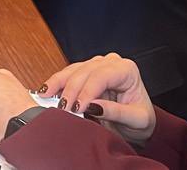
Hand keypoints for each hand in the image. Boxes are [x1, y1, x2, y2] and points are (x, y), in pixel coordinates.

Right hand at [39, 53, 156, 143]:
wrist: (137, 122)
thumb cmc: (140, 120)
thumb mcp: (136, 119)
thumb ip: (115, 112)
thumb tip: (92, 106)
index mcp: (126, 70)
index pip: (101, 76)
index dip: (86, 91)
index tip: (76, 108)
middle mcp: (111, 63)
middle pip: (84, 72)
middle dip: (70, 91)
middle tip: (62, 109)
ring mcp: (96, 65)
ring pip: (72, 71)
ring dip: (58, 85)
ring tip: (46, 98)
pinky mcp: (85, 72)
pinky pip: (67, 75)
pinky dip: (56, 84)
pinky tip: (46, 91)